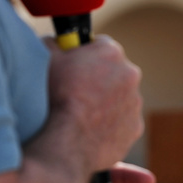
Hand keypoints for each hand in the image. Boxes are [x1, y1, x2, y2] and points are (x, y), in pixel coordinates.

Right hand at [46, 36, 143, 173]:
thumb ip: (53, 43)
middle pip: (113, 70)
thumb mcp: (47, 60)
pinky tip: (91, 128)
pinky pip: (122, 121)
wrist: (68, 141)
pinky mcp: (135, 126)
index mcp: (111, 51)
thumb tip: (55, 41)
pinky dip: (110, 123)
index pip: (100, 44)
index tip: (75, 65)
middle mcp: (130, 73)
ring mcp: (135, 101)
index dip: (85, 54)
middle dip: (99, 78)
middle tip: (77, 91)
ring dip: (106, 101)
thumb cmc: (57, 97)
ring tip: (83, 113)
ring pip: (120, 97)